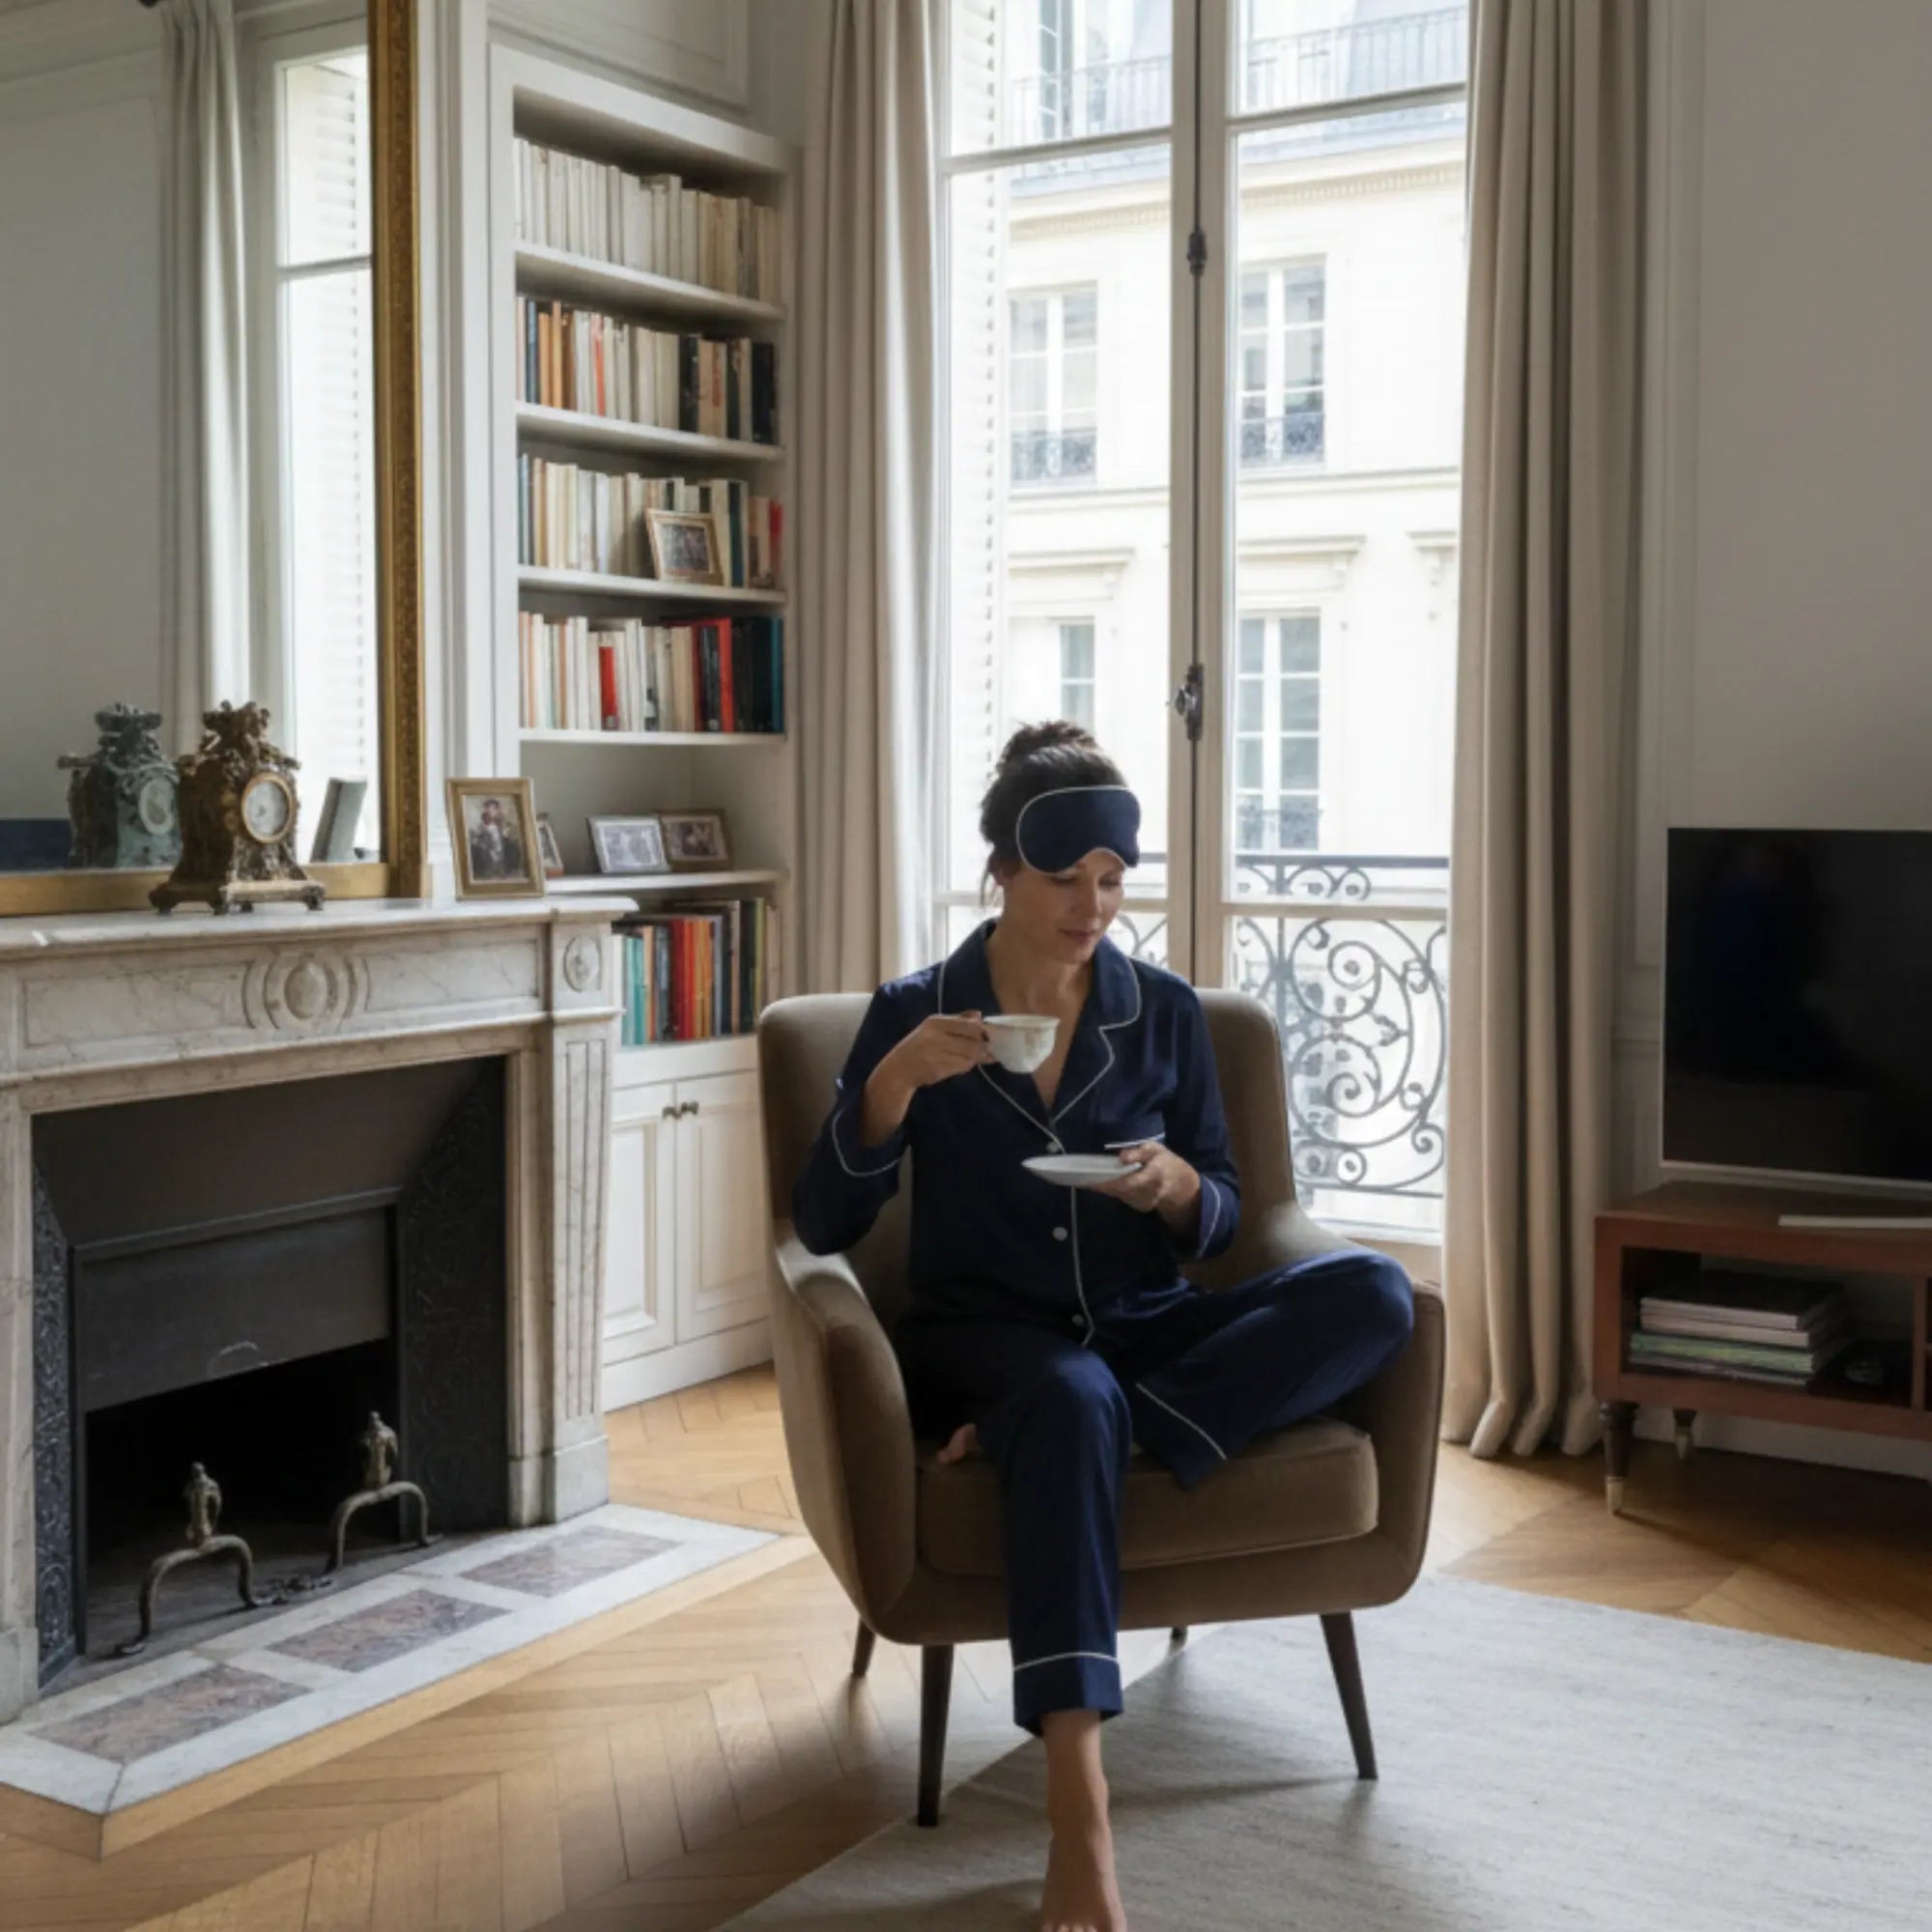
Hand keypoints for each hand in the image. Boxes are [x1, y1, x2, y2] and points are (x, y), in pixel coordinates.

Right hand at [858, 1011, 991, 1145]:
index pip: (971, 1025)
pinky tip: (957, 1064)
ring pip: (970, 1056)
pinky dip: (965, 1066)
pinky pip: (962, 1067)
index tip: (988, 1036)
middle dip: (983, 1048)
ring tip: (969, 1058)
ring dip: (974, 1059)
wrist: (898, 1070)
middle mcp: (937, 1036)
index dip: (983, 1032)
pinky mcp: (939, 1069)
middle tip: (987, 1051)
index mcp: (937, 1022)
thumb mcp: (933, 1028)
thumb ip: (957, 1020)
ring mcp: (938, 1053)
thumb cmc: (918, 1046)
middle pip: (974, 1042)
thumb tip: (980, 1015)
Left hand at [1090, 1142, 1201, 1236]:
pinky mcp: (1138, 1206)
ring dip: (1100, 1187)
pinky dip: (1107, 1189)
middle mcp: (1147, 1192)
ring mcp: (1142, 1202)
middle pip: (1118, 1190)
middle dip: (1098, 1184)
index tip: (1091, 1178)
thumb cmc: (1167, 1163)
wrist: (1181, 1188)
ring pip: (1117, 1194)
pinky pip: (1119, 1196)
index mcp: (1154, 1176)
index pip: (1129, 1181)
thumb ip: (1141, 1152)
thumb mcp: (1158, 1151)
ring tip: (1081, 1177)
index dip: (1109, 1181)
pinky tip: (1094, 1182)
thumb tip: (1122, 1156)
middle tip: (1077, 1176)